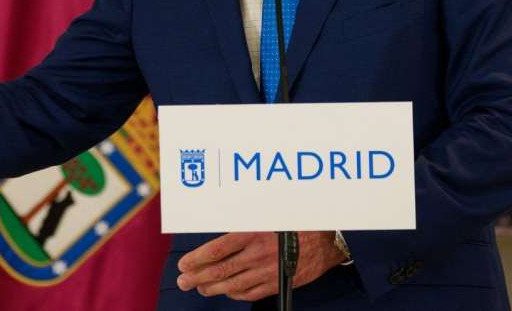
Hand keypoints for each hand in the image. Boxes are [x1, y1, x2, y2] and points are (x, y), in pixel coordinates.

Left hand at [175, 231, 343, 301]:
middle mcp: (258, 255)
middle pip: (220, 270)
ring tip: (199, 287)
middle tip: (184, 281)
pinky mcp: (277, 284)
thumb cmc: (295, 223)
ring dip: (212, 288)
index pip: (217, 250)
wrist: (327, 241)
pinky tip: (226, 292)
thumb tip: (219, 233)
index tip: (185, 264)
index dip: (197, 259)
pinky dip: (235, 294)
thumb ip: (244, 226)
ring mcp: (267, 272)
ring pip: (232, 285)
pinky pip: (250, 293)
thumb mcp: (267, 216)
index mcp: (253, 234)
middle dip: (197, 277)